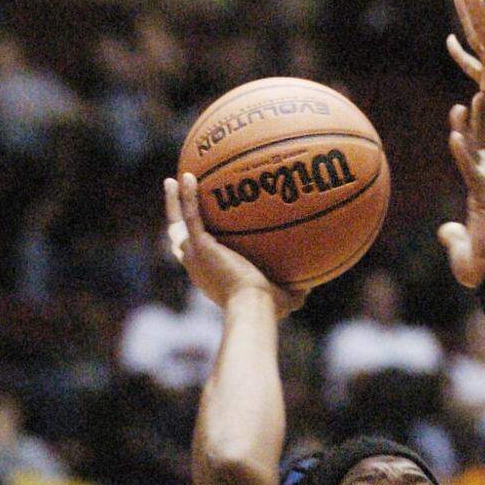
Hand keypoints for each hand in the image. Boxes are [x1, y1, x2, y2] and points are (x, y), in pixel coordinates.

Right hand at [164, 173, 304, 317]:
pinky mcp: (198, 246)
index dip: (199, 244)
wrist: (253, 306)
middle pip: (179, 241)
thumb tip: (311, 284)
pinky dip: (187, 196)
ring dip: (173, 202)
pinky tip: (188, 175)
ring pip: (177, 224)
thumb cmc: (268, 309)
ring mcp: (195, 256)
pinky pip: (190, 215)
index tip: (203, 231)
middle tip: (177, 203)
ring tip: (173, 180)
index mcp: (212, 277)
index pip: (200, 259)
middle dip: (177, 220)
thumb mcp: (285, 298)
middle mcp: (198, 267)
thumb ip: (295, 289)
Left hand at [438, 93, 484, 287]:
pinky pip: (472, 174)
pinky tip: (455, 135)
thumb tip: (445, 231)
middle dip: (478, 121)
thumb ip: (453, 236)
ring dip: (472, 128)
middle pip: (484, 148)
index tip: (468, 117)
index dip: (474, 138)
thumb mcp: (461, 249)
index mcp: (484, 197)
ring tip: (466, 102)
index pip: (479, 160)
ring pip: (480, 154)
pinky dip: (463, 155)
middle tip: (475, 94)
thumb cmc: (481, 269)